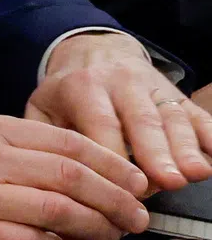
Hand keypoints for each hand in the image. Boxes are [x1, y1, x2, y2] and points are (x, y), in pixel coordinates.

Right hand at [0, 114, 149, 239]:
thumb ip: (16, 149)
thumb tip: (78, 168)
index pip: (64, 141)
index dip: (109, 162)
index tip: (133, 180)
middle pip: (70, 174)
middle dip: (115, 196)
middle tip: (136, 214)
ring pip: (59, 209)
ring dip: (96, 225)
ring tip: (112, 235)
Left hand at [27, 32, 211, 190]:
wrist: (92, 50)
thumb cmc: (67, 93)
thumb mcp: (43, 106)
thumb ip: (43, 135)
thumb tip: (48, 174)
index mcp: (82, 86)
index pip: (100, 123)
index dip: (112, 157)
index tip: (120, 189)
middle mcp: (120, 83)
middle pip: (141, 119)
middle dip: (155, 152)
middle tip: (168, 182)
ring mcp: (153, 87)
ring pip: (172, 117)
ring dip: (185, 147)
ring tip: (195, 173)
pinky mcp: (177, 95)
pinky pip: (197, 114)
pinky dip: (209, 134)